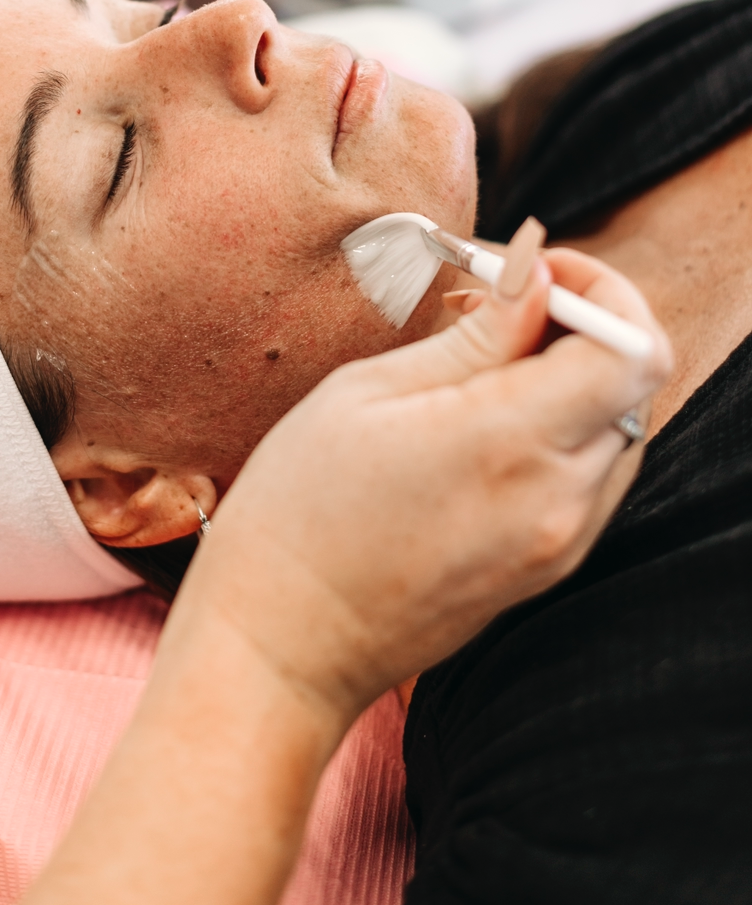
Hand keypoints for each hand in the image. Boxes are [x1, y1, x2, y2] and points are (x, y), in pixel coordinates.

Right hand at [26, 249, 669, 904]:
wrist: (283, 642)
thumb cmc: (299, 509)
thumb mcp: (368, 392)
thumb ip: (473, 335)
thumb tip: (537, 274)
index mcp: (508, 443)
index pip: (632, 347)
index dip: (600, 291)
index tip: (537, 275)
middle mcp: (556, 499)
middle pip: (633, 383)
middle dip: (581, 325)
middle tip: (498, 306)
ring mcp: (560, 543)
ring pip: (619, 428)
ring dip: (574, 379)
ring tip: (484, 366)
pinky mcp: (549, 569)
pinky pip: (594, 478)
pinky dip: (564, 431)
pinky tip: (488, 423)